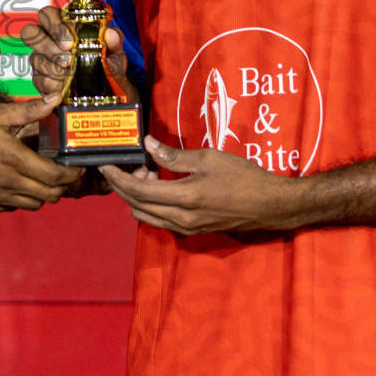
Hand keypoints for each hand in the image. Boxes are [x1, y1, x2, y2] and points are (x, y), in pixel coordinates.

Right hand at [0, 95, 83, 211]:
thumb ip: (30, 110)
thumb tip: (56, 99)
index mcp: (12, 157)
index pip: (55, 177)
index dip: (72, 175)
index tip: (77, 168)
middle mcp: (5, 181)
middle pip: (49, 196)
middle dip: (63, 186)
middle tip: (64, 173)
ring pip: (32, 205)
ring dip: (42, 193)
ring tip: (40, 177)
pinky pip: (11, 207)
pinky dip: (20, 198)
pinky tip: (15, 181)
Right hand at [21, 6, 138, 101]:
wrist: (106, 90)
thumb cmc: (107, 63)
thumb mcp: (114, 50)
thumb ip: (114, 40)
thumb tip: (110, 34)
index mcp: (63, 24)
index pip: (46, 14)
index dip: (54, 25)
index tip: (70, 42)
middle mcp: (47, 39)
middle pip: (30, 32)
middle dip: (47, 46)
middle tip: (67, 60)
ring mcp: (40, 58)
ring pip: (35, 59)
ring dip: (54, 69)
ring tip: (72, 76)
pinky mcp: (39, 79)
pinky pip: (40, 80)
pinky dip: (55, 85)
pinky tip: (67, 87)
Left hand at [99, 136, 310, 234]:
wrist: (270, 205)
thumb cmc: (243, 177)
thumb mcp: (208, 159)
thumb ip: (174, 156)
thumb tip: (148, 145)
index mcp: (184, 199)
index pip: (137, 191)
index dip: (117, 178)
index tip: (105, 164)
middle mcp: (180, 219)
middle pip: (136, 206)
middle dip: (123, 186)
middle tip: (127, 164)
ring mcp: (186, 228)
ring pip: (146, 216)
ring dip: (137, 196)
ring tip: (147, 172)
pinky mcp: (192, 231)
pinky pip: (160, 220)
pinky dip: (151, 204)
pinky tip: (159, 186)